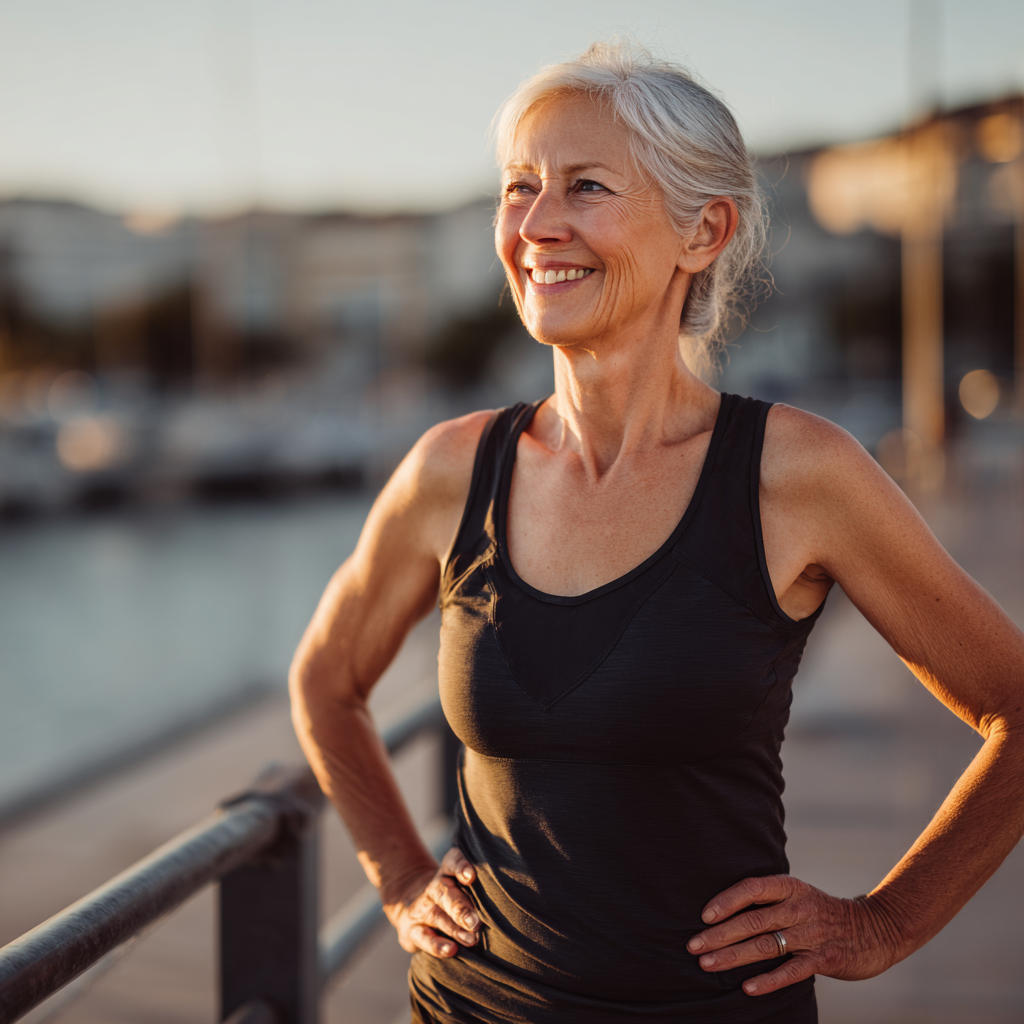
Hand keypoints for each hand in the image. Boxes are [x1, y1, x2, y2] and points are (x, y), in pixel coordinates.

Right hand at [384, 847, 480, 957]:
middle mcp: (434, 888)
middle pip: (444, 893)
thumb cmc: (454, 894)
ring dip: (454, 929)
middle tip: (476, 922)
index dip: (460, 866)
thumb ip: (483, 885)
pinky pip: (423, 937)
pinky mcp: (413, 930)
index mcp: (447, 871)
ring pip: (436, 916)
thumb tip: (515, 895)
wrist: (413, 903)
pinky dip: (437, 945)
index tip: (470, 876)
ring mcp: (422, 909)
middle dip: (460, 908)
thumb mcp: (462, 883)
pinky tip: (451, 950)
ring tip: (471, 939)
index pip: (452, 862)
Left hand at [686, 875, 898, 995]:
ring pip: (766, 946)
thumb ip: (768, 900)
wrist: (874, 929)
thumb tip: (722, 910)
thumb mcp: (797, 896)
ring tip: (708, 965)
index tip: (703, 916)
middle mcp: (798, 907)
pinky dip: (768, 980)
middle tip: (692, 946)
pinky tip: (747, 988)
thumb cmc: (821, 912)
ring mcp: (812, 934)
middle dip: (719, 935)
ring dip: (734, 957)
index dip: (726, 901)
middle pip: (752, 921)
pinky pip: (792, 971)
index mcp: (789, 887)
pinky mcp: (825, 959)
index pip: (752, 888)